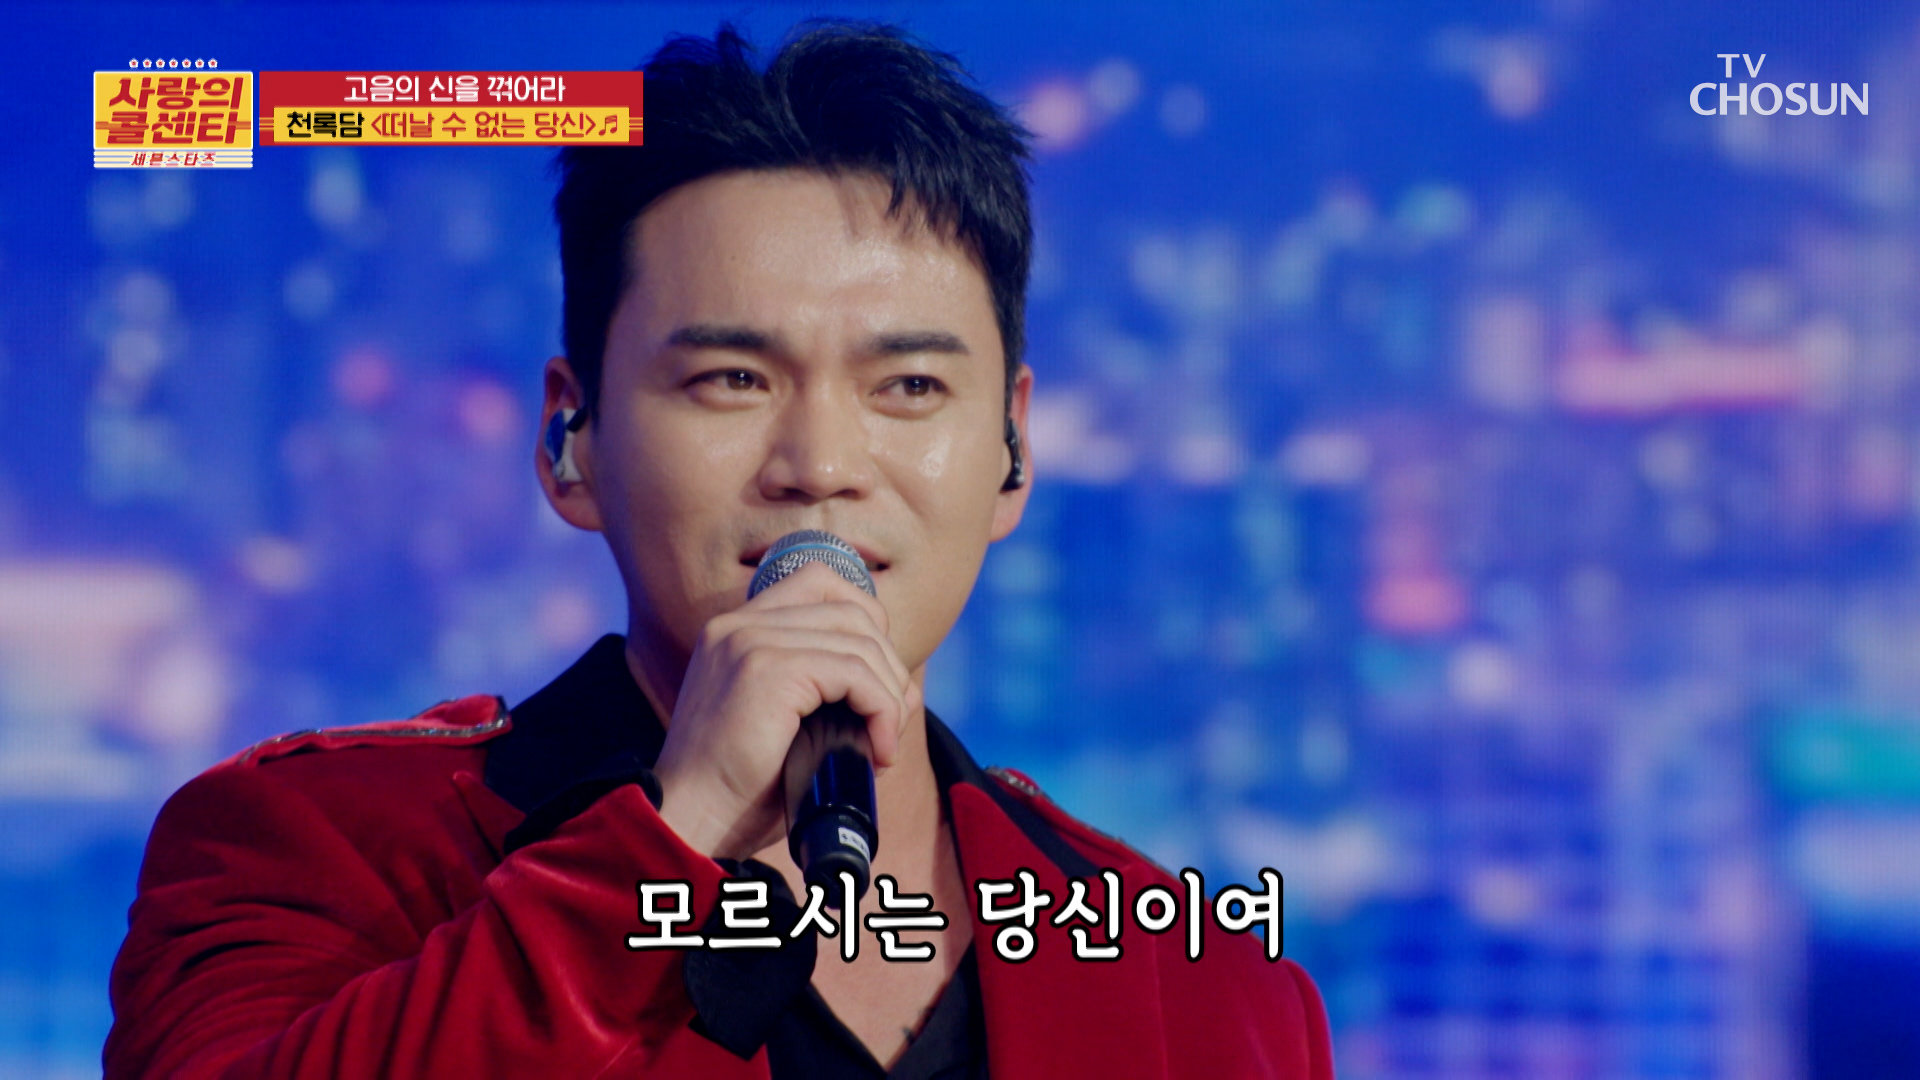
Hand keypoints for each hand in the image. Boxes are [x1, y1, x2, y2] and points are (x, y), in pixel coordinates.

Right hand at [652, 561, 916, 859]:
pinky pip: (855, 673)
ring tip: (884, 741)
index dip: (865, 621)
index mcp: (735, 629)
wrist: (690, 821)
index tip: (876, 678)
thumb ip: (828, 692)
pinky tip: (879, 750)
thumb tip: (905, 690)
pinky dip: (882, 710)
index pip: (819, 581)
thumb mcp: (785, 724)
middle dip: (887, 663)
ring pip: (860, 641)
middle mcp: (739, 624)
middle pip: (851, 609)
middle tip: (888, 721)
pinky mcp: (768, 669)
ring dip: (890, 694)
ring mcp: (751, 641)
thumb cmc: (739, 788)